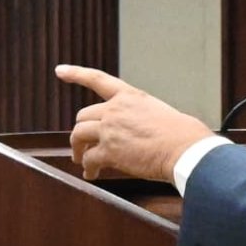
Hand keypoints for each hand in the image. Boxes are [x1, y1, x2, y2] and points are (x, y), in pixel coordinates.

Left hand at [55, 64, 213, 186]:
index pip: (97, 79)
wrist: (185, 149)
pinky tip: (92, 174)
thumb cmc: (182, 134)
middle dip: (81, 131)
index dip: (76, 74)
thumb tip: (137, 131)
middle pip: (83, 116)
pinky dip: (88, 168)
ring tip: (81, 160)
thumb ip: (139, 117)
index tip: (60, 71)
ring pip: (79, 136)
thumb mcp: (159, 112)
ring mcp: (109, 129)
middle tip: (82, 144)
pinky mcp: (109, 151)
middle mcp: (115, 109)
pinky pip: (89, 159)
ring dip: (78, 149)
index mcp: (130, 96)